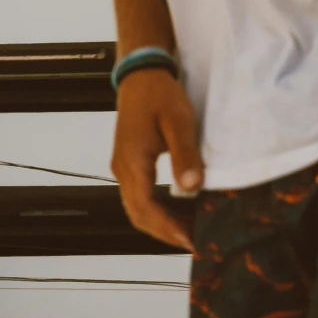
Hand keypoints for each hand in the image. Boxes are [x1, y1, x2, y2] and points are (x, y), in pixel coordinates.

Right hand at [111, 70, 202, 247]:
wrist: (141, 74)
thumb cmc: (160, 94)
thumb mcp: (178, 121)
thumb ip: (185, 154)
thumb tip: (191, 187)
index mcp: (132, 162)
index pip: (146, 208)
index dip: (167, 229)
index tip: (190, 241)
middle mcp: (123, 170)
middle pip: (139, 215)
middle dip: (165, 233)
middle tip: (194, 244)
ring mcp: (123, 168)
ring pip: (138, 209)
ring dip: (162, 224)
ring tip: (190, 232)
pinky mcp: (130, 165)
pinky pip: (141, 197)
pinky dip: (159, 211)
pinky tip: (180, 213)